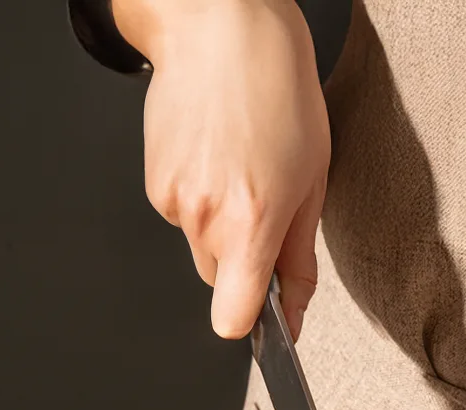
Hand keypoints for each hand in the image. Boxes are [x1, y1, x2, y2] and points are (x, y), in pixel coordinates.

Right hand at [117, 0, 329, 339]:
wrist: (221, 25)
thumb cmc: (277, 91)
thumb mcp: (313, 181)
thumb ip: (300, 260)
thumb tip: (294, 316)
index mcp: (251, 223)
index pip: (232, 319)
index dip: (250, 324)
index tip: (263, 315)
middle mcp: (204, 219)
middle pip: (220, 279)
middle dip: (243, 257)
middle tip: (264, 202)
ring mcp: (172, 202)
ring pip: (200, 247)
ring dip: (220, 224)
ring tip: (239, 166)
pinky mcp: (152, 184)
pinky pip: (181, 216)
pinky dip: (198, 198)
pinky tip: (213, 156)